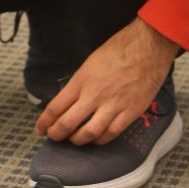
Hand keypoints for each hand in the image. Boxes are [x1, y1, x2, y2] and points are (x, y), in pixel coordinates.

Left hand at [34, 18, 177, 145]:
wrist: (148, 47)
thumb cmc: (119, 49)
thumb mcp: (90, 62)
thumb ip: (80, 82)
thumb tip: (70, 99)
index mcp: (81, 80)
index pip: (55, 107)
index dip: (44, 122)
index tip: (40, 128)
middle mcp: (94, 95)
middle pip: (67, 123)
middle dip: (56, 134)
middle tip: (53, 137)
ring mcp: (112, 105)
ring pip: (88, 133)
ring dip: (77, 140)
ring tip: (73, 140)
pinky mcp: (130, 112)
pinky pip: (111, 133)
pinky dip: (100, 140)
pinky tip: (95, 139)